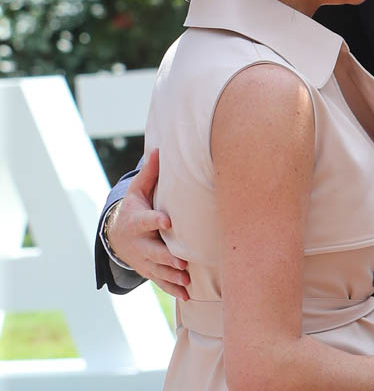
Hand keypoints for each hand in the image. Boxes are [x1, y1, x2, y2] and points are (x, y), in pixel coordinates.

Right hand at [108, 149, 190, 299]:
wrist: (116, 235)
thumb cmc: (134, 208)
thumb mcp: (137, 191)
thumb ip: (150, 174)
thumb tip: (159, 149)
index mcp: (137, 222)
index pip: (147, 220)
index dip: (156, 221)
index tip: (167, 221)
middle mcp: (139, 243)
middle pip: (153, 251)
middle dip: (167, 257)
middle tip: (182, 262)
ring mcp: (143, 259)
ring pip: (158, 270)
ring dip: (172, 277)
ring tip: (188, 280)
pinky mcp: (149, 270)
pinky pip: (161, 281)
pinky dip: (172, 289)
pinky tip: (187, 294)